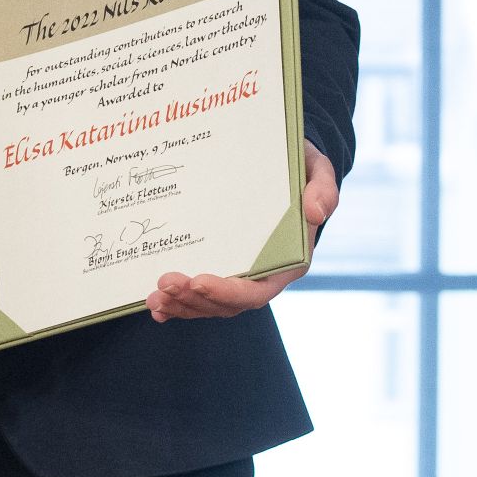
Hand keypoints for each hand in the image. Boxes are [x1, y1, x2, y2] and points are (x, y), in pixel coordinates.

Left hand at [147, 141, 338, 320]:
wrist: (283, 168)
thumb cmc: (300, 169)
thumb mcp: (317, 169)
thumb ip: (323, 189)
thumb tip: (315, 211)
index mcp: (289, 261)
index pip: (259, 289)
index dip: (229, 291)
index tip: (198, 280)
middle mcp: (264, 275)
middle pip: (229, 302)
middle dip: (195, 299)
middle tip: (163, 284)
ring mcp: (241, 274)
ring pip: (211, 303)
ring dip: (182, 305)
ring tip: (153, 299)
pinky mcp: (222, 267)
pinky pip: (201, 295)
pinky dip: (180, 305)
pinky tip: (156, 308)